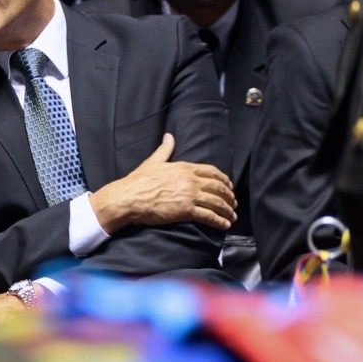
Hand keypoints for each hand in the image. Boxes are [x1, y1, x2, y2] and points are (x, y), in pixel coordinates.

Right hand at [89, 133, 235, 232]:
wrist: (129, 197)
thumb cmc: (138, 181)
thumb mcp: (153, 162)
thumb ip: (165, 149)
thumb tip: (169, 136)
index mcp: (184, 168)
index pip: (212, 172)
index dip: (224, 180)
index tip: (229, 186)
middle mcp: (190, 180)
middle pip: (218, 187)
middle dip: (229, 196)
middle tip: (233, 203)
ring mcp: (189, 195)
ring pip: (217, 202)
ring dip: (227, 210)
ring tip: (232, 217)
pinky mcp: (186, 211)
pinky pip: (209, 216)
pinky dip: (220, 221)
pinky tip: (225, 225)